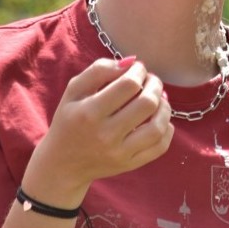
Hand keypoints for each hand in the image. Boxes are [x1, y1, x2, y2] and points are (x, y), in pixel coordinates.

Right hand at [21, 57, 173, 208]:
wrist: (62, 164)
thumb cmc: (70, 120)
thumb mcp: (74, 91)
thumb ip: (99, 70)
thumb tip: (130, 62)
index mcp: (89, 113)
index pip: (129, 85)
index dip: (139, 71)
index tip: (138, 69)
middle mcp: (105, 135)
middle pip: (147, 103)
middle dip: (155, 85)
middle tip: (151, 81)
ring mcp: (119, 153)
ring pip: (157, 127)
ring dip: (165, 107)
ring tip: (159, 98)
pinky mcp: (129, 165)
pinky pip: (160, 147)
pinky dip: (167, 128)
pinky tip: (160, 118)